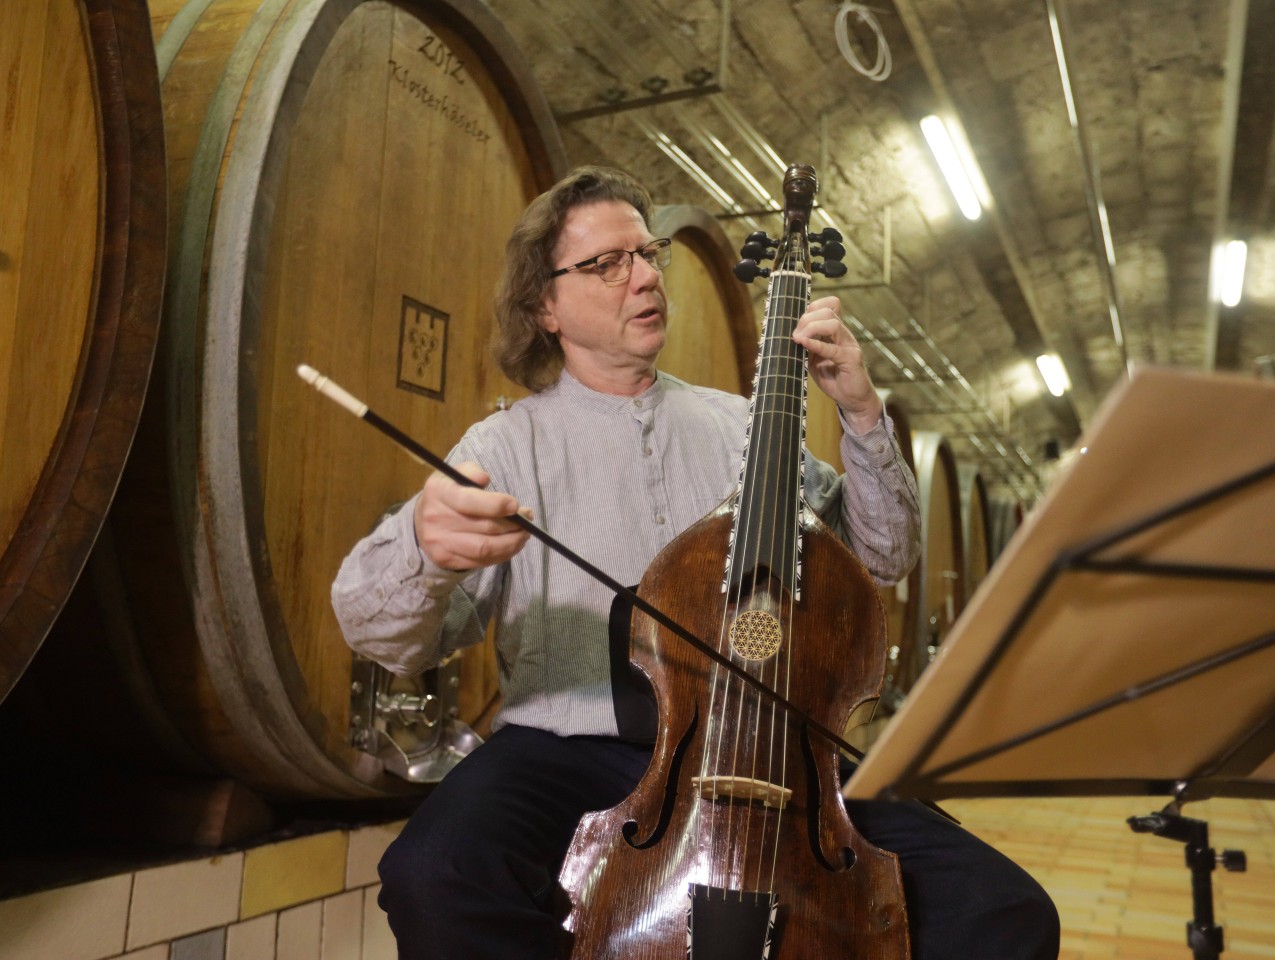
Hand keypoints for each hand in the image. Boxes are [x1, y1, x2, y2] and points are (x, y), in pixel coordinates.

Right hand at [414, 461, 531, 570]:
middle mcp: (436, 518)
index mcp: (439, 492)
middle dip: (513, 524)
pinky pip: (480, 561)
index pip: (469, 501)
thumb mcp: (455, 474)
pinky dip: (501, 555)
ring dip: (511, 543)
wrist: (421, 522)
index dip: (496, 505)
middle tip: (528, 519)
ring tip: (524, 534)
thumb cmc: (448, 494)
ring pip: (484, 548)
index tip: (516, 505)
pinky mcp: (446, 560)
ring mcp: (440, 542)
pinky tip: (511, 545)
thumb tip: (484, 479)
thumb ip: (471, 472)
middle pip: (483, 526)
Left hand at [792, 295, 882, 434]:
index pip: (830, 304)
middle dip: (806, 320)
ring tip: (798, 340)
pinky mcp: (851, 360)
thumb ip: (805, 347)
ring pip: (833, 324)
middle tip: (794, 336)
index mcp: (836, 332)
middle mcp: (844, 335)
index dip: (813, 307)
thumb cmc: (833, 378)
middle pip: (827, 311)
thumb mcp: (813, 360)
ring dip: (811, 328)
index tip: (798, 322)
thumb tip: (788, 337)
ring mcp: (849, 345)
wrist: (853, 400)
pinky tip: (804, 344)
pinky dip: (817, 345)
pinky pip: (833, 349)